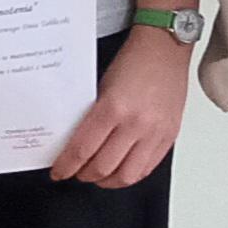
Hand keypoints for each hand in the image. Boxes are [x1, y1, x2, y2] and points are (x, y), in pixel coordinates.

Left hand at [50, 27, 187, 187]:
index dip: (66, 166)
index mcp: (114, 106)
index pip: (82, 150)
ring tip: (98, 175)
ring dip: (106, 181)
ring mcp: (154, 132)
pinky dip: (130, 175)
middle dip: (83, 175)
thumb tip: (76, 142)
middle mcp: (135, 123)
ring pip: (125, 177)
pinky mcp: (169, 136)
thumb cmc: (134, 59)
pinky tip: (120, 170)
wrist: (165, 46)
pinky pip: (146, 169)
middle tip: (76, 172)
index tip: (58, 171)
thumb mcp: (103, 85)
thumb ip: (92, 115)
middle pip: (102, 168)